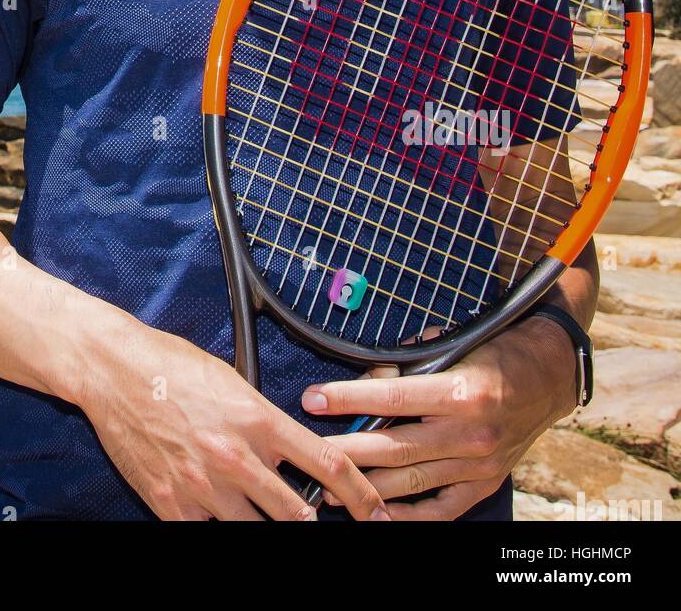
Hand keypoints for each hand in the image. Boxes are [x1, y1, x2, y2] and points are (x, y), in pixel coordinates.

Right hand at [80, 316, 392, 521]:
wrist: (115, 370)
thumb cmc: (172, 366)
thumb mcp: (233, 381)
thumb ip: (265, 420)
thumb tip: (293, 450)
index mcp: (258, 420)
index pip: (328, 465)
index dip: (361, 496)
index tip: (376, 514)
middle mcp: (237, 458)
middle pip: (298, 515)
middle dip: (315, 525)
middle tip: (321, 524)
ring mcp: (203, 487)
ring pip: (255, 532)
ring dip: (264, 525)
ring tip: (263, 514)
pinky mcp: (171, 505)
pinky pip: (208, 535)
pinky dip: (217, 527)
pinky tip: (217, 513)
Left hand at [299, 316, 577, 520]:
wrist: (548, 377)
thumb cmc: (497, 352)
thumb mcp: (454, 344)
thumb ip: (411, 363)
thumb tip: (369, 378)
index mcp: (462, 392)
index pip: (392, 397)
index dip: (348, 398)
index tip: (314, 398)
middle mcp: (470, 433)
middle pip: (393, 447)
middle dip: (345, 448)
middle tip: (309, 448)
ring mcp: (477, 465)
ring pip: (409, 482)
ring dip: (365, 486)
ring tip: (329, 487)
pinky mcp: (483, 484)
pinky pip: (439, 509)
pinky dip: (407, 515)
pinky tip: (377, 512)